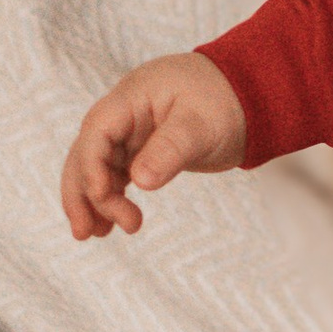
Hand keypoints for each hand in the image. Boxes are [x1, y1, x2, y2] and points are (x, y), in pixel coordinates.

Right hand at [63, 52, 247, 237]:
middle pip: (87, 153)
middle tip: (88, 231)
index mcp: (132, 97)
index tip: (102, 197)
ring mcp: (130, 134)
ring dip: (93, 200)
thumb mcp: (201, 124)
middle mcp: (124, 115)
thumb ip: (170, 150)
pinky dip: (110, 198)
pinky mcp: (141, 151)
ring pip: (97, 168)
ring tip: (97, 234)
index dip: (92, 166)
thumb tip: (140, 181)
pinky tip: (109, 224)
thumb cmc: (227, 100)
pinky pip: (115, 175)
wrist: (249, 97)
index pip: (97, 132)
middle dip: (82, 192)